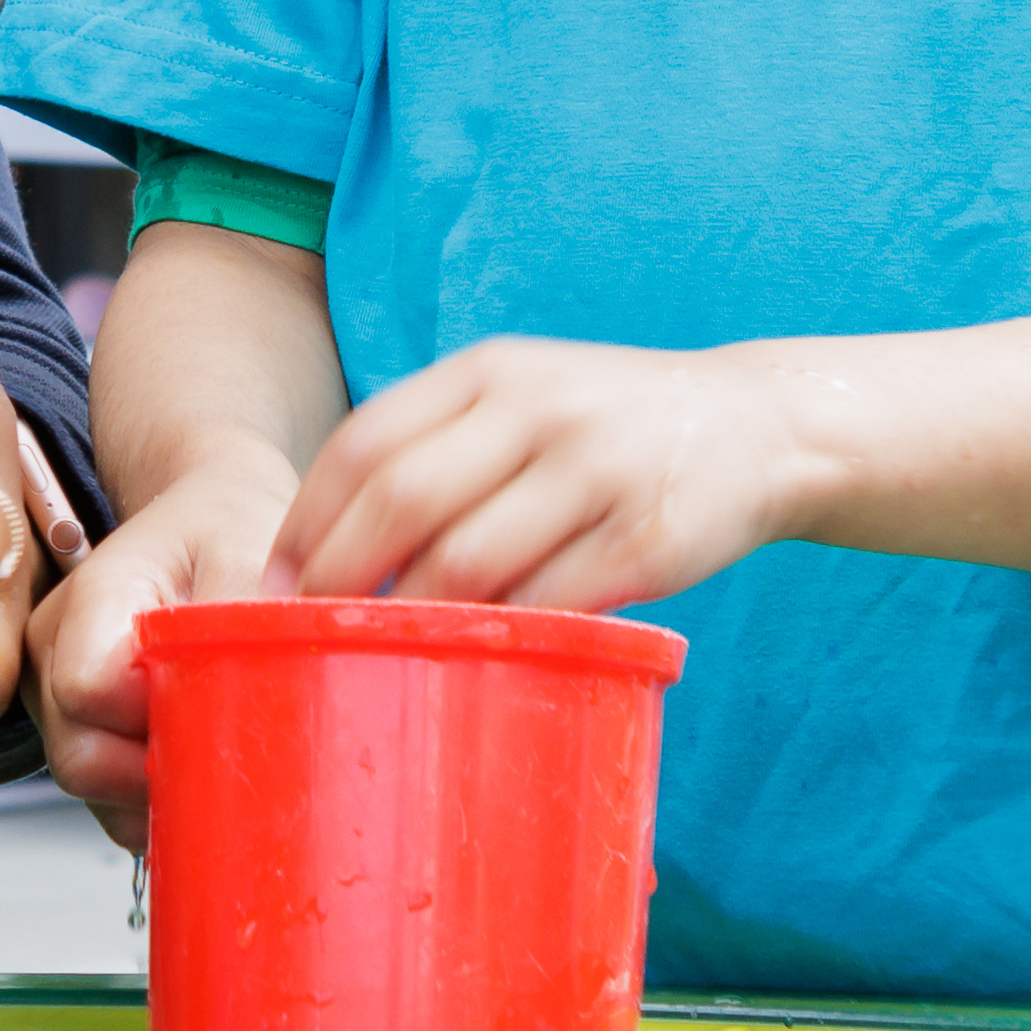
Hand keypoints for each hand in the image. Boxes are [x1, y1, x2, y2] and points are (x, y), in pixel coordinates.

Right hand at [23, 445, 294, 857]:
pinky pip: (102, 794)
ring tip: (214, 744)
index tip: (211, 701)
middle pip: (80, 757)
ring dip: (155, 789)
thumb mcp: (250, 546)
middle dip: (156, 771)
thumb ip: (243, 611)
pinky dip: (149, 796)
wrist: (208, 515)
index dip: (155, 716)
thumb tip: (257, 688)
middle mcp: (55, 649)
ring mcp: (55, 693)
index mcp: (93, 599)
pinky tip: (193, 759)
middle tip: (224, 742)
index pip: (90, 691)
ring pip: (90, 785)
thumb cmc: (224, 528)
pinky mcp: (74, 725)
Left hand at [282, 338, 807, 616]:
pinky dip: (497, 637)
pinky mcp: (648, 537)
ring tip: (379, 657)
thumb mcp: (524, 396)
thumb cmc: (610, 428)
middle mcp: (539, 409)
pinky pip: (548, 603)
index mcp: (492, 372)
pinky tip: (472, 659)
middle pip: (403, 501)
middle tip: (306, 635)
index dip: (309, 521)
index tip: (273, 584)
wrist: (756, 427)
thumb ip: (439, 445)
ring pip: (468, 560)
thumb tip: (325, 548)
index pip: (366, 441)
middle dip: (339, 579)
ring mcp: (597, 470)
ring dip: (410, 620)